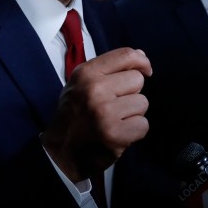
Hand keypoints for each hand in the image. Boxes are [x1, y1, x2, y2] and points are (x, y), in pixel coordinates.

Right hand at [42, 47, 151, 180]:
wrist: (61, 152)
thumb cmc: (75, 114)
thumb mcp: (82, 83)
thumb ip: (109, 68)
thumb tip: (141, 55)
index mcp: (86, 74)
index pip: (126, 55)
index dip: (142, 62)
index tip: (145, 70)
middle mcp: (94, 90)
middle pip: (137, 80)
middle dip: (131, 93)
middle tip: (113, 106)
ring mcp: (104, 113)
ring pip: (142, 103)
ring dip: (133, 113)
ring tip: (113, 120)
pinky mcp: (114, 134)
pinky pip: (143, 125)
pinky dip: (134, 132)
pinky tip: (117, 133)